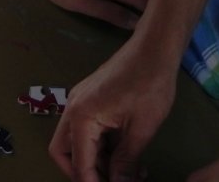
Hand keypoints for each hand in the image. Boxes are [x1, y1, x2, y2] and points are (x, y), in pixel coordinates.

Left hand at [32, 0, 149, 29]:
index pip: (148, 2)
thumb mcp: (83, 3)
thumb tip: (136, 23)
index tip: (153, 30)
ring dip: (141, 2)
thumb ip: (110, 12)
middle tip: (147, 29)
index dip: (153, 16)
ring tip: (138, 19)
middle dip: (150, 10)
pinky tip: (125, 3)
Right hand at [51, 36, 176, 181]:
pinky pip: (87, 129)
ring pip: (76, 141)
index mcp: (81, 116)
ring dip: (96, 160)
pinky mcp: (90, 98)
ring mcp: (80, 102)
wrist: (154, 49)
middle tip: (111, 181)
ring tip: (128, 171)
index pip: (79, 163)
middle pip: (63, 151)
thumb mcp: (140, 130)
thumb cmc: (149, 87)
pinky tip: (125, 153)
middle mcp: (73, 109)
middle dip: (84, 172)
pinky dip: (101, 145)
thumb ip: (125, 162)